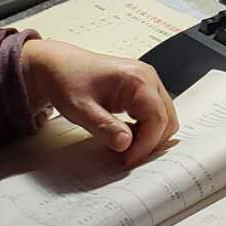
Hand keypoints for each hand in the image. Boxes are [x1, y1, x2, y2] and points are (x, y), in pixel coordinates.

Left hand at [16, 39, 178, 163]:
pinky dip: (145, 129)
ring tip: (124, 147)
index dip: (146, 144)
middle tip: (127, 157)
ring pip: (163, 118)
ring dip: (149, 136)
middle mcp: (147, 77)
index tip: (128, 159)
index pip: (157, 119)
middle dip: (150, 142)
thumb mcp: (81, 108)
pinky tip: (125, 135)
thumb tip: (126, 144)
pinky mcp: (143, 89)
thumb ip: (104, 127)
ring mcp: (147, 82)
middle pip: (167, 119)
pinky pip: (154, 113)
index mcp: (137, 79)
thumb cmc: (67, 80)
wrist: (58, 66)